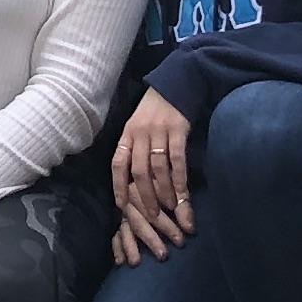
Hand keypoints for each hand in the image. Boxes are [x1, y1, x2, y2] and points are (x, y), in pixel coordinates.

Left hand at [110, 88, 194, 260]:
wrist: (177, 83)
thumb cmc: (156, 110)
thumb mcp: (138, 125)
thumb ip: (135, 147)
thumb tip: (135, 179)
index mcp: (127, 133)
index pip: (118, 163)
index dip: (118, 186)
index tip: (121, 206)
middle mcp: (140, 133)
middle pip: (139, 171)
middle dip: (145, 197)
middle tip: (153, 218)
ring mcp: (159, 131)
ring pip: (158, 168)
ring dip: (165, 192)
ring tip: (171, 209)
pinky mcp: (178, 129)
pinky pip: (177, 160)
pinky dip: (179, 179)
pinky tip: (183, 194)